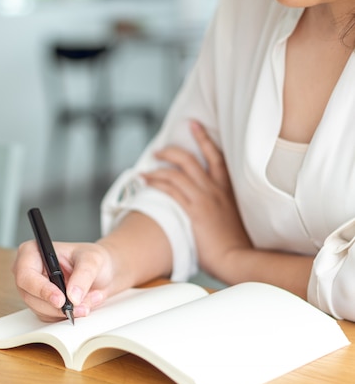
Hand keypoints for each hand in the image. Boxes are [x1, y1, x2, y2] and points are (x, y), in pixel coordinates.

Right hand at [12, 240, 113, 321]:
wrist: (102, 272)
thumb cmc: (91, 258)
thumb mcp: (92, 260)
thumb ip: (83, 275)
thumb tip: (73, 295)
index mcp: (32, 252)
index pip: (26, 275)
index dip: (41, 289)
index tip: (61, 300)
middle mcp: (29, 271)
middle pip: (31, 296)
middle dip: (57, 305)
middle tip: (79, 307)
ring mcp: (33, 290)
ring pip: (41, 310)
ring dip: (66, 311)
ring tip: (88, 300)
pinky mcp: (42, 305)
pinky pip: (50, 317)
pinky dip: (68, 315)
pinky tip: (82, 304)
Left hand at [141, 121, 250, 278]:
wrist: (239, 259)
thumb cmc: (237, 245)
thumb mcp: (232, 219)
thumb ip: (220, 208)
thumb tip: (208, 211)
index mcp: (227, 189)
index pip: (215, 156)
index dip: (203, 138)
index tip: (193, 124)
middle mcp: (215, 189)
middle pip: (190, 159)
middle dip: (171, 151)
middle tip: (159, 150)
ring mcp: (204, 199)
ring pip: (176, 173)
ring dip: (157, 169)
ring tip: (145, 171)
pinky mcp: (194, 211)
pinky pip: (171, 190)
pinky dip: (156, 183)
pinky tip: (146, 183)